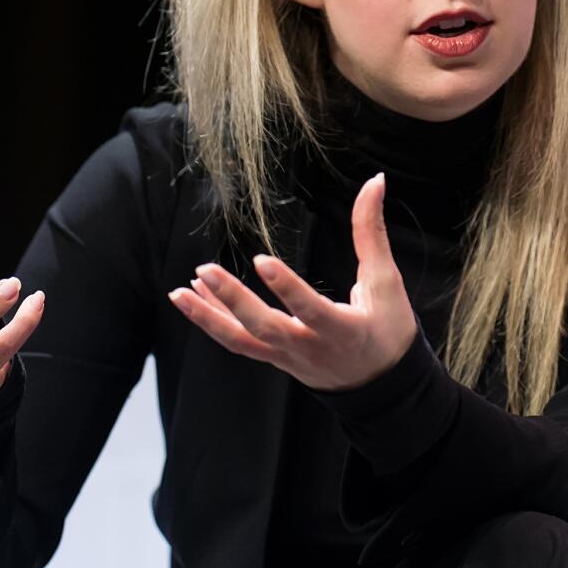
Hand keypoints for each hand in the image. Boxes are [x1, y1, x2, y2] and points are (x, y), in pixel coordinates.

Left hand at [167, 173, 417, 390]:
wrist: (381, 387)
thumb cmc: (388, 330)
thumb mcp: (386, 281)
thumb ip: (372, 232)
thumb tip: (376, 181)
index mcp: (342, 330)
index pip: (310, 308)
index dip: (287, 287)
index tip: (261, 260)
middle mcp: (309, 348)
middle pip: (264, 328)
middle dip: (232, 300)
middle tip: (205, 271)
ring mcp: (287, 357)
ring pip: (241, 341)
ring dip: (207, 317)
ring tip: (179, 291)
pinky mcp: (274, 359)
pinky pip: (238, 342)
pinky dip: (213, 320)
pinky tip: (193, 297)